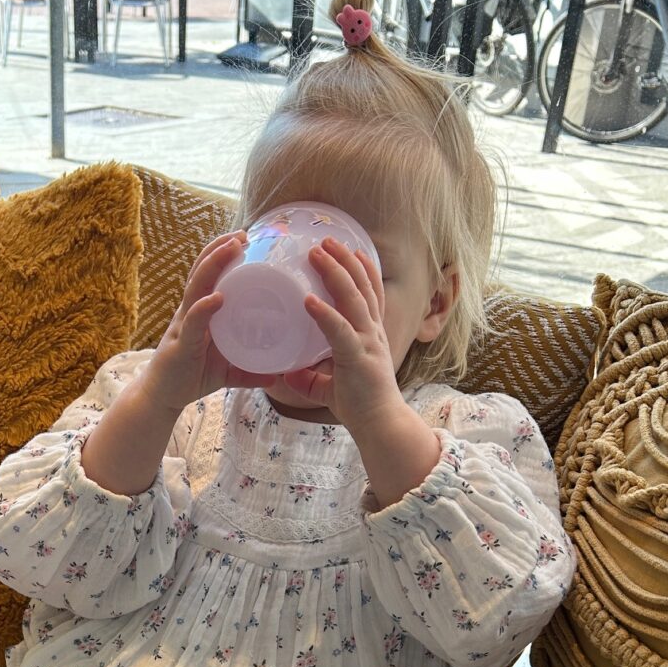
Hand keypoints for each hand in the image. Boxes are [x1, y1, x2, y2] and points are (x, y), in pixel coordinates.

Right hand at [143, 232, 280, 416]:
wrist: (160, 397)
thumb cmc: (191, 377)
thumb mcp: (226, 372)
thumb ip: (250, 370)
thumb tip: (277, 375)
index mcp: (200, 311)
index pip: (209, 274)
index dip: (222, 254)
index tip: (245, 238)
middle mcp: (190, 311)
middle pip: (202, 271)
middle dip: (220, 250)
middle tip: (243, 234)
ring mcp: (184, 325)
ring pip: (197, 287)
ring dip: (213, 265)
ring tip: (232, 248)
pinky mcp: (181, 344)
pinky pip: (193, 322)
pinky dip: (204, 308)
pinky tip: (217, 298)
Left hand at [281, 238, 404, 436]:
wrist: (380, 426)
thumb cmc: (360, 406)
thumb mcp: (329, 387)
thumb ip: (311, 377)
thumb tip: (286, 372)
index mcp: (370, 335)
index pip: (369, 294)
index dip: (361, 269)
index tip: (350, 248)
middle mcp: (372, 332)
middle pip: (362, 286)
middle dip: (344, 260)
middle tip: (326, 239)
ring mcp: (367, 343)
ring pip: (353, 299)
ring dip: (335, 274)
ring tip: (317, 253)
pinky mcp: (358, 358)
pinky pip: (339, 331)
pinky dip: (324, 314)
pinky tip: (309, 301)